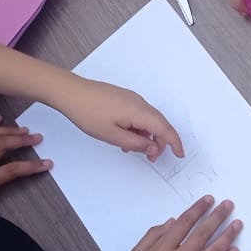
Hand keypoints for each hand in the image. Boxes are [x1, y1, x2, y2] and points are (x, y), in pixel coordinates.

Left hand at [57, 78, 183, 160]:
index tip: (180, 154)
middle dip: (160, 142)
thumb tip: (152, 148)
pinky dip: (138, 128)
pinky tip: (125, 137)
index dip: (174, 142)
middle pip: (159, 124)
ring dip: (147, 136)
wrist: (71, 92)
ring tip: (132, 149)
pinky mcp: (123, 98)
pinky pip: (139, 114)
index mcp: (139, 111)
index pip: (164, 128)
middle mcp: (139, 103)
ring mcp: (131, 99)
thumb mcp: (112, 135)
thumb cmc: (88, 113)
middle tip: (151, 158)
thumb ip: (135, 143)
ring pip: (148, 120)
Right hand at [110, 196, 240, 250]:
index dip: (198, 209)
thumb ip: (153, 236)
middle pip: (202, 234)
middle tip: (228, 205)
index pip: (184, 223)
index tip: (209, 200)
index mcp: (162, 249)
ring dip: (227, 236)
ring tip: (237, 224)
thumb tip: (171, 222)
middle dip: (217, 217)